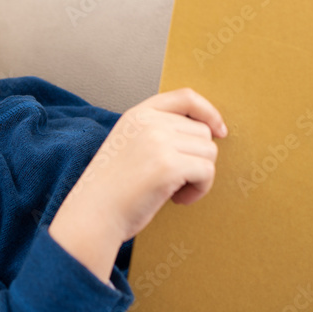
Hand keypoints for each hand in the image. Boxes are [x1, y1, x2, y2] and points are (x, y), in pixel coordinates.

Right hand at [49, 88, 224, 280]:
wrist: (93, 214)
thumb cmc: (112, 188)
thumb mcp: (129, 144)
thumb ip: (157, 130)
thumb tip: (206, 133)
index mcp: (138, 114)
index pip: (185, 97)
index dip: (208, 112)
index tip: (219, 130)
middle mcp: (149, 122)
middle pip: (202, 132)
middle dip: (197, 158)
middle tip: (175, 180)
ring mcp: (158, 141)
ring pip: (209, 152)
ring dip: (199, 176)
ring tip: (174, 190)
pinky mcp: (168, 165)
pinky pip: (207, 172)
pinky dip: (199, 190)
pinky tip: (177, 200)